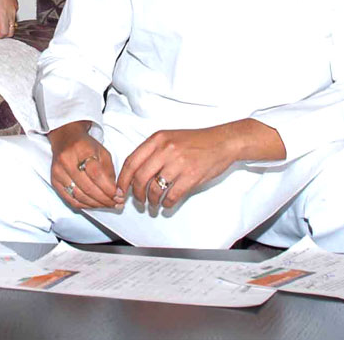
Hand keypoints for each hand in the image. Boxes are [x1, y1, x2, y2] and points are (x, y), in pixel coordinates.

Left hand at [0, 0, 17, 37]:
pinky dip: (7, 17)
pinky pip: (13, 15)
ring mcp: (14, 8)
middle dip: (4, 33)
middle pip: (11, 30)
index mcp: (3, 13)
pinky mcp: (15, 3)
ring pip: (13, 23)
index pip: (4, 31)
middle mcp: (11, 12)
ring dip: (5, 25)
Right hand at [48, 121, 121, 209]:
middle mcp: (66, 161)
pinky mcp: (54, 181)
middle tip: (116, 204)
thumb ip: (109, 172)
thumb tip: (116, 193)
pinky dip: (85, 205)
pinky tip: (94, 204)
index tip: (119, 196)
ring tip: (107, 205)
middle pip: (87, 188)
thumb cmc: (85, 146)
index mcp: (81, 149)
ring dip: (96, 204)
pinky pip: (70, 199)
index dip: (108, 189)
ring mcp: (58, 172)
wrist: (65, 139)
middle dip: (105, 199)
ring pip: (79, 196)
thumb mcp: (103, 152)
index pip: (96, 174)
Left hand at [116, 119, 282, 211]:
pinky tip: (167, 205)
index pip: (131, 161)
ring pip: (155, 189)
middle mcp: (165, 149)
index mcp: (157, 139)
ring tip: (152, 205)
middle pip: (140, 177)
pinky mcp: (191, 176)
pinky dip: (167, 204)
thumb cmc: (195, 141)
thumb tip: (135, 173)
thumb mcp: (169, 138)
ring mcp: (178, 163)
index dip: (123, 179)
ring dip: (151, 201)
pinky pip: (173, 195)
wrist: (222, 142)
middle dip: (136, 193)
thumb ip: (152, 151)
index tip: (120, 189)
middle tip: (137, 201)